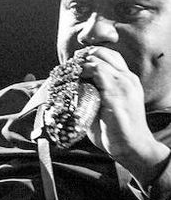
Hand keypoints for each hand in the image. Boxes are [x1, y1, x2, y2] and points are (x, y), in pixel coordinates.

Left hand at [80, 48, 170, 184]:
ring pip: (98, 61)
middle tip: (68, 66)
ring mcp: (123, 86)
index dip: (90, 56)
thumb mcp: (105, 106)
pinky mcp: (115, 95)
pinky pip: (97, 73)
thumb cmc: (116, 130)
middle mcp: (127, 79)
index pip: (110, 56)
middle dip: (83, 57)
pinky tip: (73, 81)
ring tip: (68, 73)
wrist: (132, 146)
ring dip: (80, 65)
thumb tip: (72, 89)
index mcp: (127, 80)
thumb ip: (93, 95)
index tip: (74, 63)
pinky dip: (82, 73)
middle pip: (104, 53)